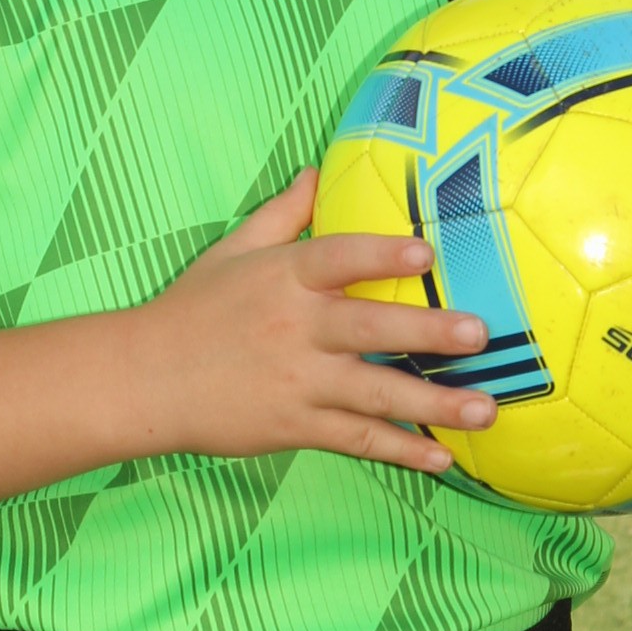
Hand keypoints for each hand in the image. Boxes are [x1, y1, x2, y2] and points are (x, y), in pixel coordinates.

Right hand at [134, 172, 495, 474]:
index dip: (381, 255)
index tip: (425, 254)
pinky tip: (442, 458)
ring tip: (487, 411)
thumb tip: (317, 171)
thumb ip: (283, 215)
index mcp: (283, 278)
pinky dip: (400, 450)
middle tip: (478, 333)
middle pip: (370, 329)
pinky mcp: (295, 426)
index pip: (338, 258)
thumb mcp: (232, 252)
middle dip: (427, 332)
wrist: (144, 379)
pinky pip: (357, 440)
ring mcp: (298, 382)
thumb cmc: (192, 310)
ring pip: (376, 394)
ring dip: (435, 405)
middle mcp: (296, 329)